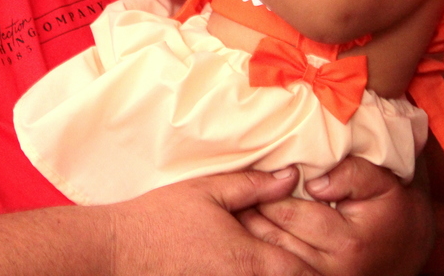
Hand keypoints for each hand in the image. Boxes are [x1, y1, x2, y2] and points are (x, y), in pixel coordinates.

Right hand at [108, 169, 318, 275]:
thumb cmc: (161, 217)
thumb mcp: (208, 190)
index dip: (315, 266)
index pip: (302, 273)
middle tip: (311, 256)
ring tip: (281, 261)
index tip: (323, 254)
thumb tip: (291, 176)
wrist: (120, 249)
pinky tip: (248, 265)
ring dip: (276, 273)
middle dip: (300, 271)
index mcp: (249, 259)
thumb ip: (253, 185)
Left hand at [238, 157, 433, 275]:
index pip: (287, 212)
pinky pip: (276, 263)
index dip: (265, 190)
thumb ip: (354, 174)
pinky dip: (258, 245)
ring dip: (248, 229)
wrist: (411, 247)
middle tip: (230, 188)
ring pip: (268, 252)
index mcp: (347, 243)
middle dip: (249, 209)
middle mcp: (331, 270)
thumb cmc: (395, 208)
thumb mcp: (385, 182)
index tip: (251, 174)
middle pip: (271, 236)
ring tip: (234, 204)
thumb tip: (314, 183)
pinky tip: (250, 225)